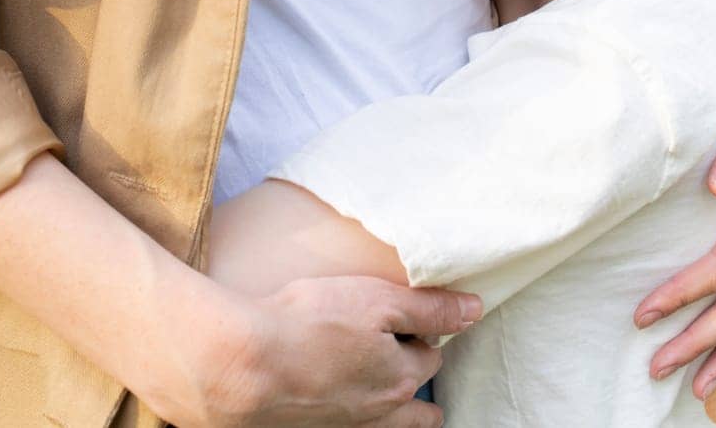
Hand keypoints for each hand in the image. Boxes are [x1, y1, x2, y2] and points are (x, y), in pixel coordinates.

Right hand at [139, 273, 481, 425]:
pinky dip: (356, 420)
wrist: (239, 367)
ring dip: (397, 414)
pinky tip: (343, 407)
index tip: (415, 319)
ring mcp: (344, 427)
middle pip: (416, 406)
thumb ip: (430, 306)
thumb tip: (476, 309)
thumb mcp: (377, 300)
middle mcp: (379, 412)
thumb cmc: (309, 324)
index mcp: (401, 377)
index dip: (424, 331)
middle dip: (420, 383)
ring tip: (403, 408)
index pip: (431, 353)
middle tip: (418, 367)